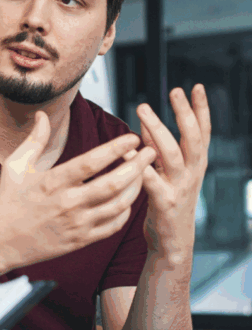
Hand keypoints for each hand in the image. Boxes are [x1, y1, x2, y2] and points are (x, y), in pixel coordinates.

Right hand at [0, 112, 157, 271]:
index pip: (90, 163)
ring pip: (118, 205)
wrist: (2, 242)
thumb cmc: (9, 200)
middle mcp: (67, 203)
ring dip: (136, 187)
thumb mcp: (15, 166)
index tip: (132, 138)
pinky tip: (130, 197)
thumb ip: (34, 139)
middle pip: (112, 184)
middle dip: (137, 167)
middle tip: (152, 151)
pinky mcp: (82, 240)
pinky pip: (113, 225)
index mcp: (52, 182)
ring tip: (146, 172)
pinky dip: (126, 210)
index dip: (114, 150)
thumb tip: (43, 114)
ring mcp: (77, 224)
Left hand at [133, 85, 210, 262]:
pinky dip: (139, 165)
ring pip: (172, 154)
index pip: (203, 132)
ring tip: (142, 110)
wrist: (173, 243)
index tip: (197, 87)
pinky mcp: (165, 203)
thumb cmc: (167, 202)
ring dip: (157, 130)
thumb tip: (145, 121)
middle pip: (192, 138)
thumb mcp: (167, 172)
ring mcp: (180, 187)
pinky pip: (151, 181)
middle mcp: (192, 173)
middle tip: (175, 90)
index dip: (201, 110)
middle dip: (184, 113)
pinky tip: (127, 151)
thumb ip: (157, 148)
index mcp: (195, 164)